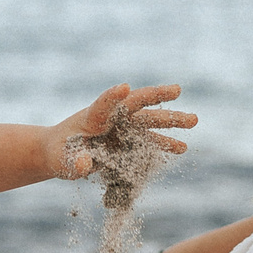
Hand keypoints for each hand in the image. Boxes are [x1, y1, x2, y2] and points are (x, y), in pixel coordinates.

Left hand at [48, 83, 194, 180]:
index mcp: (92, 117)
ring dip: (171, 121)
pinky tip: (182, 148)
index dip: (113, 96)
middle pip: (136, 105)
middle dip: (158, 98)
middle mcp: (111, 118)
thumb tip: (84, 165)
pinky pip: (148, 142)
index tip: (124, 88)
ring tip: (194, 120)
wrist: (60, 154)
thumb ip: (74, 161)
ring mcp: (121, 129)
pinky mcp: (127, 142)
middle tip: (179, 90)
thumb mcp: (62, 159)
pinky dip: (164, 144)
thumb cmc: (58, 152)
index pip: (103, 104)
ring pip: (149, 121)